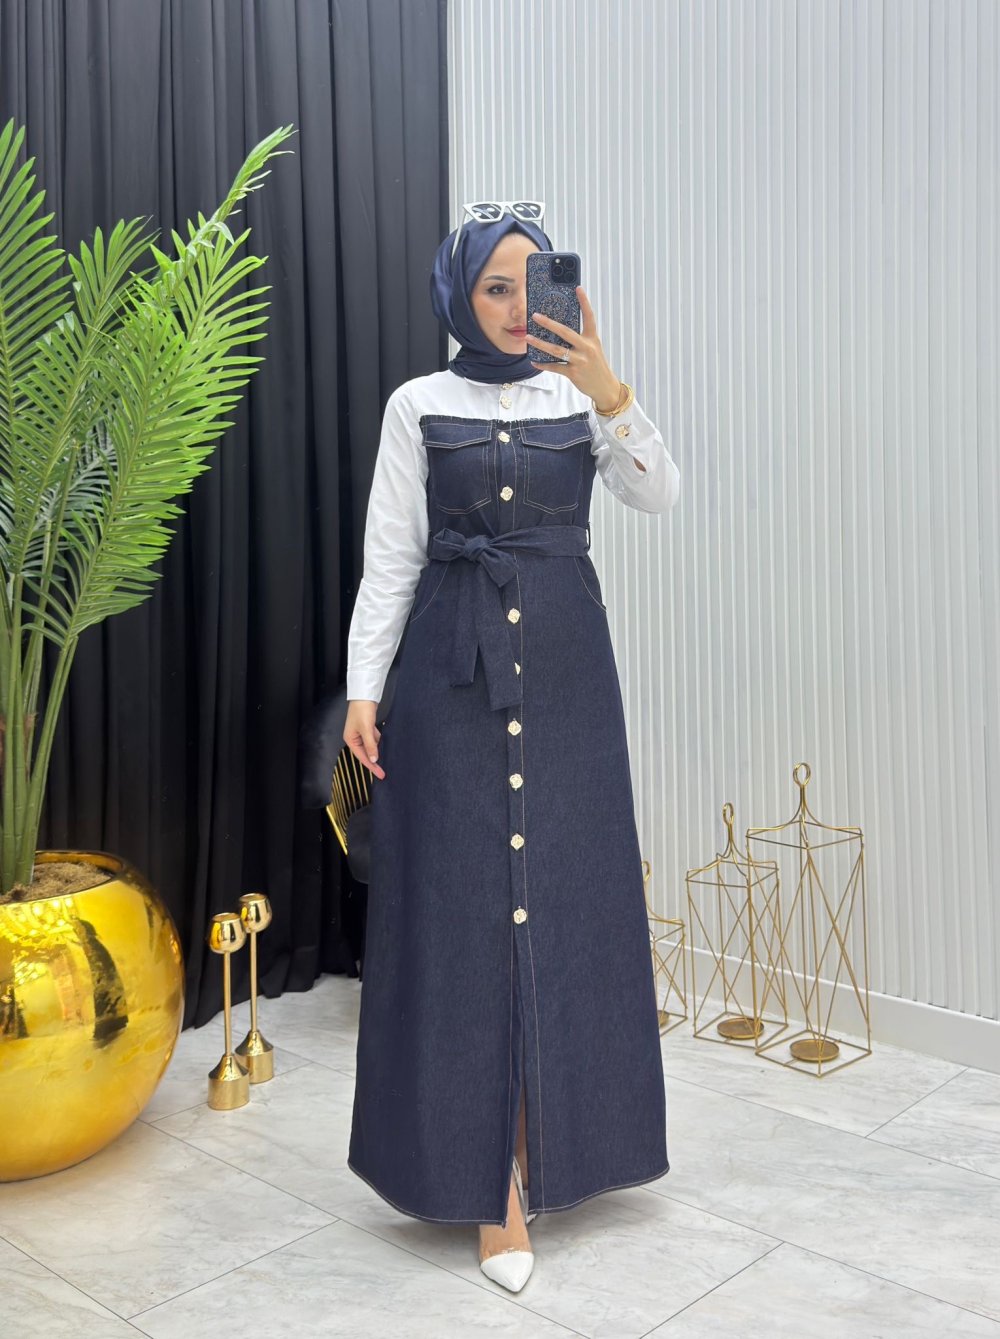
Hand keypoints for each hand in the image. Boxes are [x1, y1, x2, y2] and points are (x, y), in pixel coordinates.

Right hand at [344, 699, 385, 779]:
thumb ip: (371, 745)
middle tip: (383, 772)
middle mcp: (354, 738)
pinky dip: (378, 741)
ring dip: (377, 751)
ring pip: (370, 746)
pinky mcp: (367, 727)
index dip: (371, 767)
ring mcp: (361, 733)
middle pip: (365, 753)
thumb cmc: (362, 710)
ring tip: (386, 760)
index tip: (380, 774)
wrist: (365, 695)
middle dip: (374, 762)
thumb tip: (373, 759)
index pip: (362, 757)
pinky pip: (373, 739)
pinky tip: (384, 744)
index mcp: (350, 739)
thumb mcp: (367, 729)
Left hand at [526, 285, 621, 407]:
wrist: (604, 386)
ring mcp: (580, 360)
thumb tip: (559, 330)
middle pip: (565, 332)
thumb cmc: (596, 365)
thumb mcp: (593, 348)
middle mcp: (586, 347)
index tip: (578, 288)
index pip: (589, 316)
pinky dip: (543, 364)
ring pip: (556, 350)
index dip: (584, 302)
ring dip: (540, 343)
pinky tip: (534, 360)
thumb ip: (580, 339)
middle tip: (535, 316)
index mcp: (592, 338)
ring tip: (528, 337)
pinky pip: (555, 367)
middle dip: (549, 323)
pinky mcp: (573, 373)